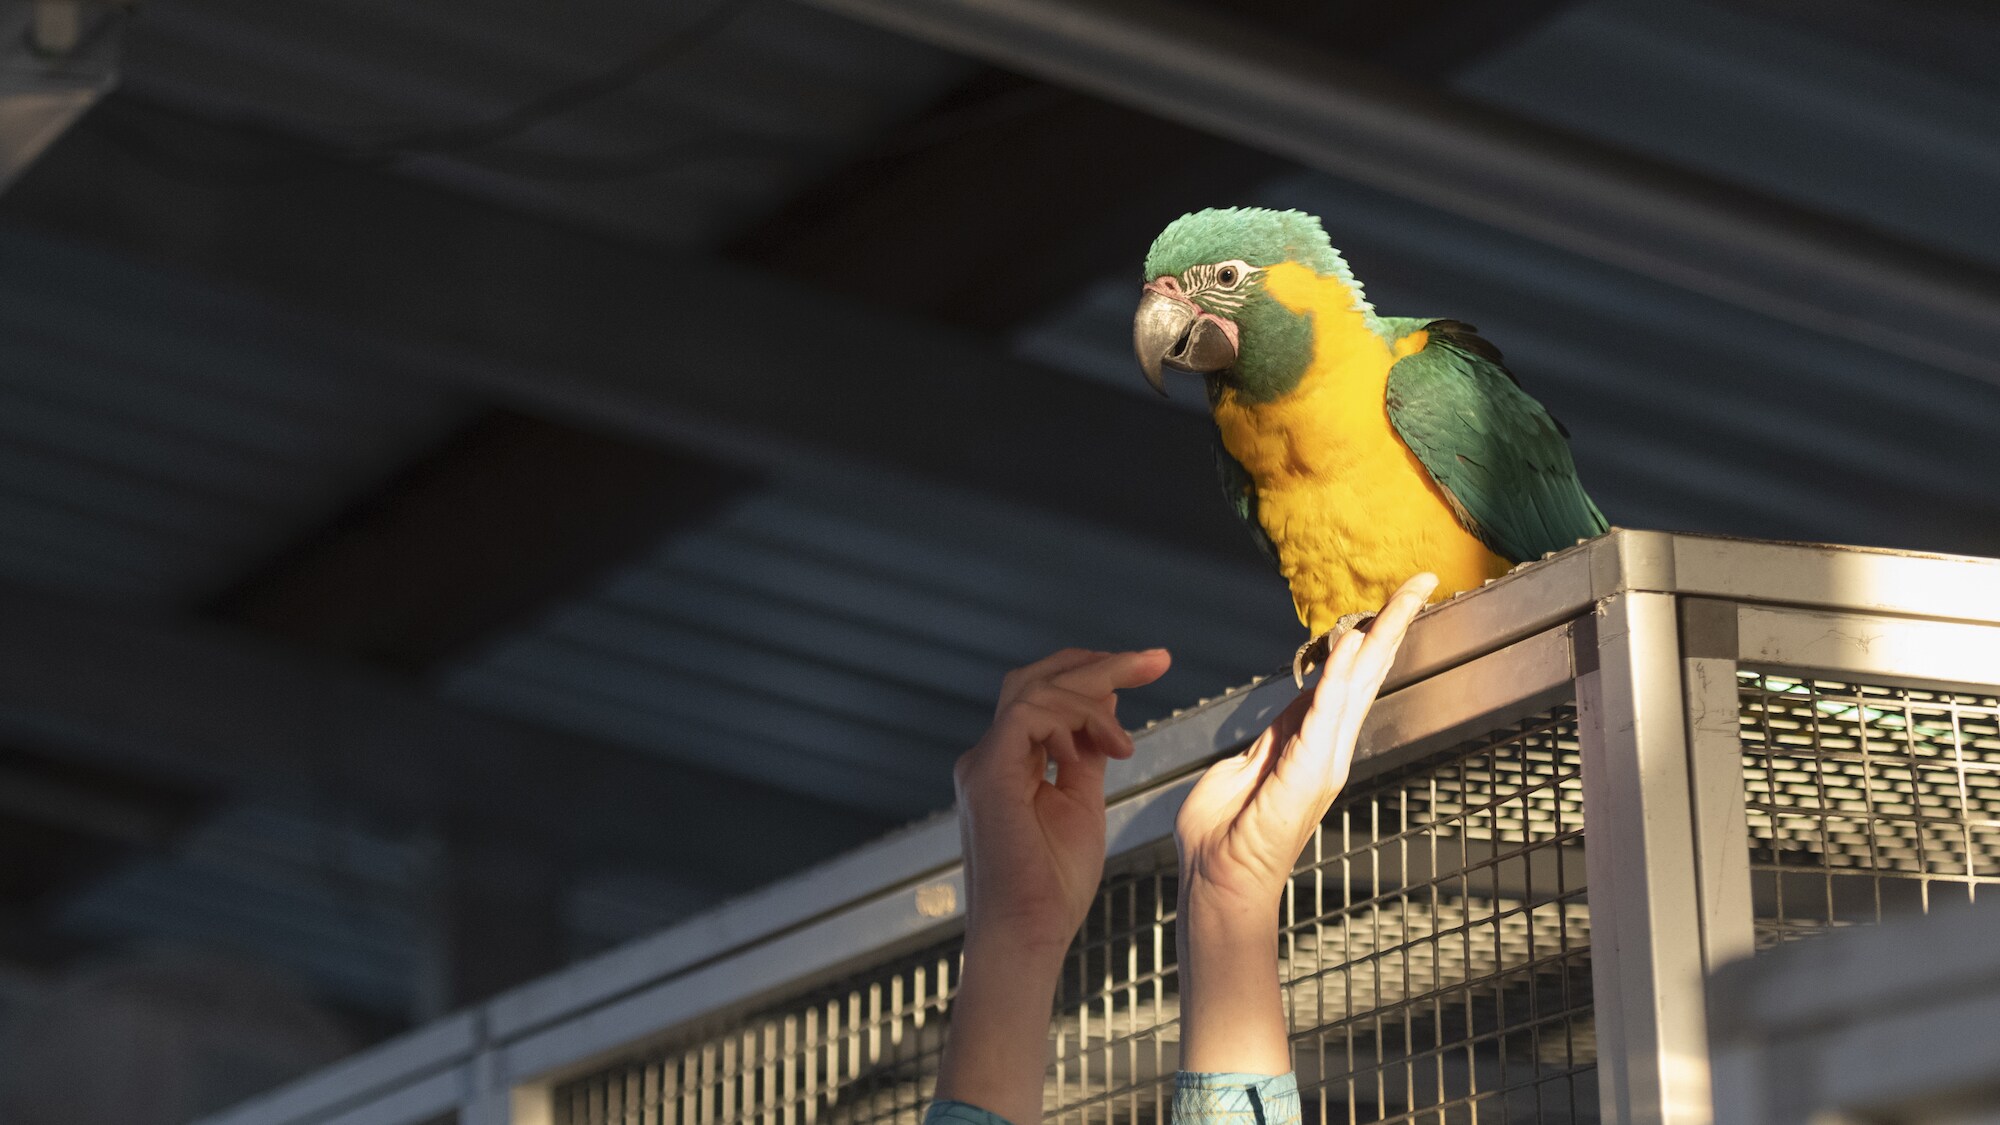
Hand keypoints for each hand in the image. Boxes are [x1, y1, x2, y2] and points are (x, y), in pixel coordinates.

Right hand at [954, 647, 1172, 955]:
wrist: (1028, 936)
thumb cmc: (1052, 886)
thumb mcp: (1081, 803)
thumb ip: (1086, 755)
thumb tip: (1104, 710)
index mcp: (1008, 762)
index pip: (1044, 694)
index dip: (1093, 674)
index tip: (1148, 668)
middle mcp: (989, 756)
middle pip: (1037, 679)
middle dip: (1099, 664)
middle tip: (1156, 661)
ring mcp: (983, 763)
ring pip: (1034, 690)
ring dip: (1093, 700)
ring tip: (1125, 744)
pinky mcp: (987, 775)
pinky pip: (1027, 716)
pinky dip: (1070, 722)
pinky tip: (1100, 752)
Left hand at [1173, 572, 1436, 1073]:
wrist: (1218, 880)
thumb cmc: (1225, 833)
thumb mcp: (1246, 768)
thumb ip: (1271, 740)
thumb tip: (1288, 719)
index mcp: (1310, 741)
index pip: (1345, 675)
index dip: (1368, 635)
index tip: (1390, 599)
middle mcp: (1326, 746)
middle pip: (1367, 671)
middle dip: (1394, 623)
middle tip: (1424, 580)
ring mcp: (1321, 758)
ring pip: (1356, 683)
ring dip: (1380, 636)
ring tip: (1404, 597)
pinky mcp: (1305, 771)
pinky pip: (1323, 713)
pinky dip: (1338, 677)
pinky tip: (1353, 643)